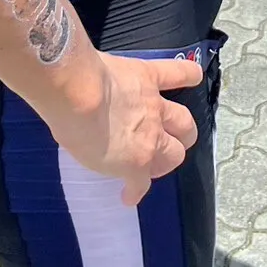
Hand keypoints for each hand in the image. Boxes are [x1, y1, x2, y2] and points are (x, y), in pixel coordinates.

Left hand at [49, 50, 202, 206]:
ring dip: (184, 130)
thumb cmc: (71, 127)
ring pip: (184, 122)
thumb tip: (106, 154)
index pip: (142, 183)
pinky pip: (177, 73)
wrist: (75, 91)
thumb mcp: (86, 158)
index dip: (136, 190)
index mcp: (135, 162)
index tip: (128, 193)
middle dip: (167, 159)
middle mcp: (153, 136)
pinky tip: (194, 76)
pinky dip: (189, 74)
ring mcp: (155, 105)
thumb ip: (105, 159)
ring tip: (180, 131)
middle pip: (174, 153)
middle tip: (155, 156)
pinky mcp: (150, 76)